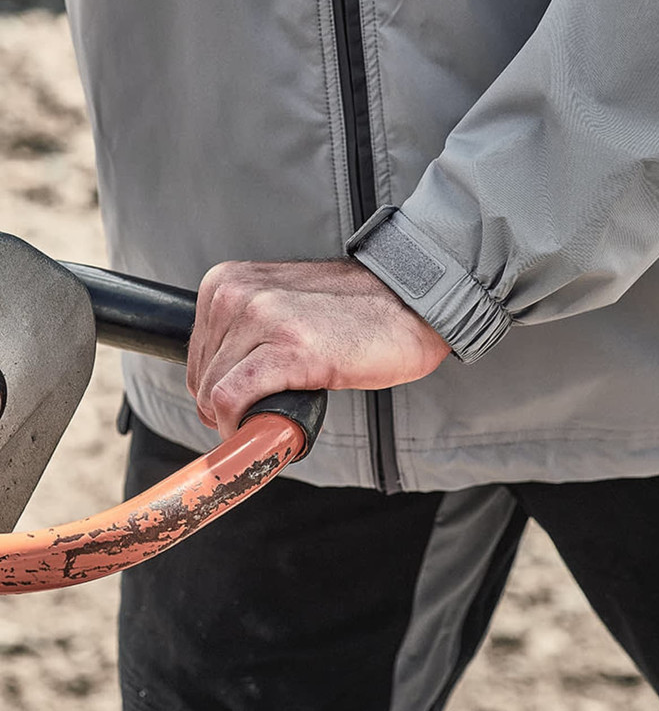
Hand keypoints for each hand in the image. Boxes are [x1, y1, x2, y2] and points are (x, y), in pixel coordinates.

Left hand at [186, 259, 449, 437]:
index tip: (250, 405)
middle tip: (272, 413)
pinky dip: (243, 427)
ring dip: (244, 420)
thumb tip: (216, 394)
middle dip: (231, 410)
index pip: (194, 359)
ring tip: (285, 412)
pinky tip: (274, 428)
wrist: (411, 301)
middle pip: (200, 381)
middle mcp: (234, 294)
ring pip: (214, 396)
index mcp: (225, 281)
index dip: (220, 392)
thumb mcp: (280, 305)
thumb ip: (245, 336)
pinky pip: (233, 403)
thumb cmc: (353, 312)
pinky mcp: (287, 349)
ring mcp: (259, 318)